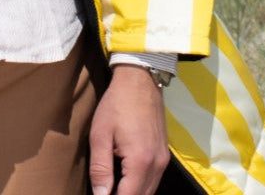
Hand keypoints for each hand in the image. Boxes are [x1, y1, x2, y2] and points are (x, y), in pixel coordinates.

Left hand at [88, 65, 170, 194]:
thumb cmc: (116, 104)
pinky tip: (125, 180)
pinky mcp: (164, 155)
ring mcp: (163, 160)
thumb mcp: (100, 134)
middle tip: (105, 192)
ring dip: (133, 193)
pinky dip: (141, 186)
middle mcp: (157, 165)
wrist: (140, 80)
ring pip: (150, 191)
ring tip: (113, 188)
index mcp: (140, 161)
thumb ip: (100, 168)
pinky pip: (153, 180)